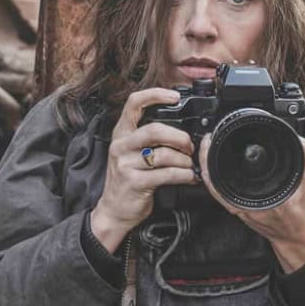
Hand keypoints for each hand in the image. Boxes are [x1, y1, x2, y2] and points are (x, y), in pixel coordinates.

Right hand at [90, 88, 198, 251]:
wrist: (114, 210)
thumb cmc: (129, 179)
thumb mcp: (132, 152)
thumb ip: (148, 138)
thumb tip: (181, 128)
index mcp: (121, 133)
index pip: (134, 103)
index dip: (155, 95)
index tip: (175, 96)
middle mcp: (121, 145)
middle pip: (155, 130)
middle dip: (180, 137)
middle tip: (189, 146)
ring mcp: (125, 164)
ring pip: (164, 154)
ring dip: (184, 160)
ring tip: (189, 165)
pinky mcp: (134, 182)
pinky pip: (167, 174)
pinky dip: (184, 175)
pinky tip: (190, 177)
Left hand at [200, 132, 304, 272]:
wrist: (294, 234)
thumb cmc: (298, 216)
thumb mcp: (303, 185)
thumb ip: (301, 161)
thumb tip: (299, 142)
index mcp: (256, 201)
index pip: (224, 180)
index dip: (212, 159)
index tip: (210, 141)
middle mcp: (243, 206)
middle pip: (213, 181)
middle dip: (206, 158)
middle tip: (206, 141)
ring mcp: (238, 208)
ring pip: (213, 187)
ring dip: (208, 167)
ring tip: (208, 149)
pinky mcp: (238, 208)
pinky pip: (220, 192)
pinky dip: (214, 178)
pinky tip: (215, 168)